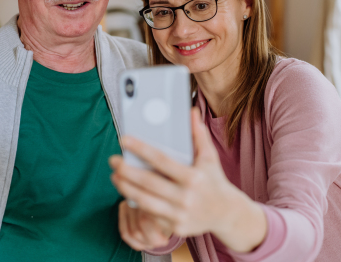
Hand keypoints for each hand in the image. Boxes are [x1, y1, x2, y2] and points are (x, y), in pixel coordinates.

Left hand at [109, 108, 266, 252]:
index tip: (124, 140)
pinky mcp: (176, 228)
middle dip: (126, 170)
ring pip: (145, 201)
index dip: (141, 149)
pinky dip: (136, 203)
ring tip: (114, 176)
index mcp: (194, 177)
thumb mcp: (209, 156)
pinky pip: (150, 214)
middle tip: (113, 160)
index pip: (161, 160)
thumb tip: (191, 111)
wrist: (227, 214)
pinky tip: (127, 192)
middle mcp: (187, 197)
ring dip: (125, 188)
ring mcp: (180, 214)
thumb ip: (198, 134)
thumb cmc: (214, 180)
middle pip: (148, 182)